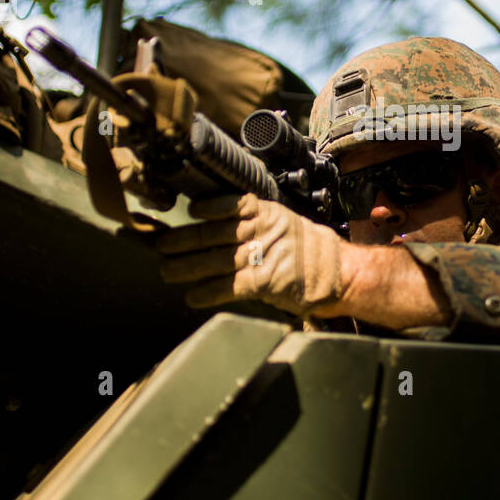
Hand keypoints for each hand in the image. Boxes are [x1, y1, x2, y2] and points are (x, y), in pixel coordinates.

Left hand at [154, 193, 343, 316]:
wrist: (339, 274)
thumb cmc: (309, 250)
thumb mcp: (284, 223)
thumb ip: (254, 222)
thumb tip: (217, 225)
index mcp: (267, 213)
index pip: (231, 203)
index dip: (206, 207)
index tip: (188, 210)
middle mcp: (262, 231)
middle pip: (212, 233)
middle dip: (182, 240)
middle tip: (160, 245)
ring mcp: (261, 256)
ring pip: (213, 259)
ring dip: (184, 267)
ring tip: (167, 270)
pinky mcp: (263, 282)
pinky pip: (227, 286)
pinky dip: (206, 292)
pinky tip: (192, 295)